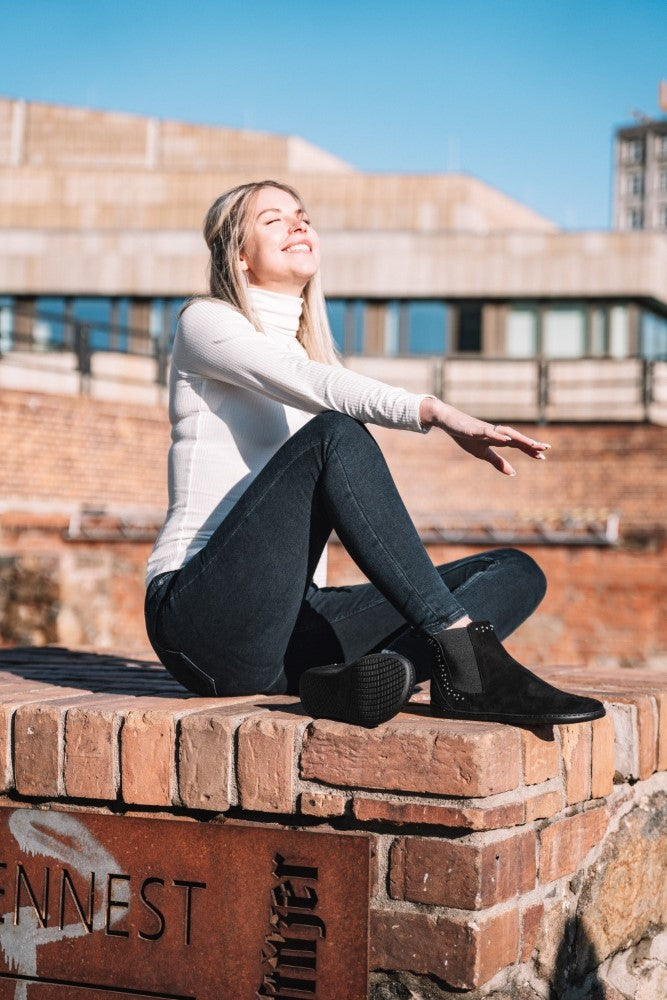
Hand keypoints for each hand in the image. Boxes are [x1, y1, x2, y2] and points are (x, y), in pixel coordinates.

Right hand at [419, 397, 550, 475]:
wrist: (449, 422)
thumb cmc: (467, 436)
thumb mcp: (483, 453)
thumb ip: (498, 462)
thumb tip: (513, 473)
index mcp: (499, 440)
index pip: (518, 445)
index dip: (530, 450)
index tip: (543, 456)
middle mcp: (496, 433)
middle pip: (517, 438)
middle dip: (530, 443)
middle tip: (546, 448)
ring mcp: (487, 430)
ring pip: (507, 433)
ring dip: (520, 439)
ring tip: (532, 444)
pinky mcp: (476, 429)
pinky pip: (490, 433)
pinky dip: (499, 436)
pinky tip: (507, 439)